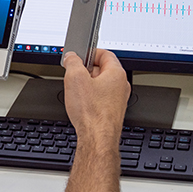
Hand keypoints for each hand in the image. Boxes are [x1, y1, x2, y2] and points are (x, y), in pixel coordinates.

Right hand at [62, 49, 129, 191]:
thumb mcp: (74, 78)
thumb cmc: (91, 112)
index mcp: (116, 74)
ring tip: (75, 89)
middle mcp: (121, 86)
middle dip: (86, 69)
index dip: (89, 52)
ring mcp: (118, 100)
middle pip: (102, 69)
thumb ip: (72, 62)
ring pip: (101, 84)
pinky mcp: (112, 111)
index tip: (79, 55)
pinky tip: (80, 103)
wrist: (97, 139)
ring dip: (87, 84)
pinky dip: (90, 97)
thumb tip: (71, 57)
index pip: (105, 53)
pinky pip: (101, 97)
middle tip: (73, 72)